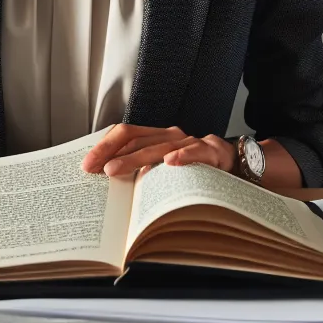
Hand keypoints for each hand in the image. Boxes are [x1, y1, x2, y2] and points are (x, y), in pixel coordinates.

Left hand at [81, 124, 237, 178]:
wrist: (237, 165)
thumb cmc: (196, 170)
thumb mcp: (166, 170)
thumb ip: (143, 172)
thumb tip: (109, 187)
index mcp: (157, 137)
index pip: (125, 135)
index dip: (104, 147)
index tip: (85, 164)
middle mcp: (170, 135)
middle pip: (136, 139)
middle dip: (111, 153)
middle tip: (93, 168)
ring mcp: (191, 142)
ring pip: (159, 147)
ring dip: (135, 158)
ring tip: (115, 169)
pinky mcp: (212, 152)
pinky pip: (196, 152)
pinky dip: (184, 156)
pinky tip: (171, 163)